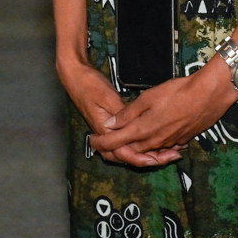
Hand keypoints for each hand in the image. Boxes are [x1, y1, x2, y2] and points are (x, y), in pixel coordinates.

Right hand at [57, 58, 172, 166]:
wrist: (76, 77)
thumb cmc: (90, 85)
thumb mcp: (108, 97)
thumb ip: (121, 114)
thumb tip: (135, 128)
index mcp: (104, 130)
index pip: (122, 152)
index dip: (139, 158)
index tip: (154, 159)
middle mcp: (104, 134)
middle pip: (123, 156)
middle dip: (142, 160)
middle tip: (162, 159)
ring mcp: (106, 130)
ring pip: (122, 151)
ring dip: (138, 155)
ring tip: (158, 154)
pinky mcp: (109, 125)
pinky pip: (122, 141)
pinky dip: (134, 145)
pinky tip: (147, 142)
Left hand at [89, 58, 237, 166]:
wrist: (208, 96)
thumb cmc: (178, 93)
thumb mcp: (148, 98)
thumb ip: (129, 113)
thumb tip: (111, 124)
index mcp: (143, 130)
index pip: (116, 142)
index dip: (102, 142)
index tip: (91, 141)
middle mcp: (154, 141)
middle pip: (130, 149)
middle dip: (116, 147)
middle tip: (105, 141)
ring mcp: (169, 143)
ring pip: (147, 150)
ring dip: (135, 147)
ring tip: (127, 139)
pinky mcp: (181, 140)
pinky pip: (163, 147)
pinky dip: (153, 144)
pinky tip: (154, 135)